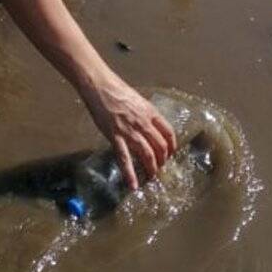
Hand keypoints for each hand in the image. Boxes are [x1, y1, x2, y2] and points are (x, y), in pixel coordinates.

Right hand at [80, 73, 176, 189]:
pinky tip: (133, 185)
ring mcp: (130, 131)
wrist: (99, 85)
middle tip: (158, 168)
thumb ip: (144, 113)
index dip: (172, 146)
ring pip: (147, 155)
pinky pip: (125, 158)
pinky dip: (130, 174)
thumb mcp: (137, 99)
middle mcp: (144, 123)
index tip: (170, 153)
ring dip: (151, 169)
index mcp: (150, 112)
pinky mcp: (115, 136)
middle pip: (160, 147)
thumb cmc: (116, 89)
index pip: (169, 133)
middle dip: (162, 161)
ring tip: (151, 177)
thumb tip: (148, 124)